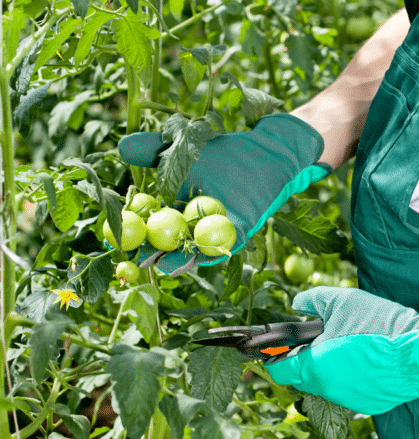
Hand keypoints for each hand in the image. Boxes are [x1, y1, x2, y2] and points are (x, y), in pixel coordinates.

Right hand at [117, 114, 329, 273]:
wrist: (263, 152)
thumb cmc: (222, 151)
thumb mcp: (181, 148)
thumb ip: (152, 150)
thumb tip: (122, 147)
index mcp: (174, 209)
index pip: (146, 225)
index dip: (128, 233)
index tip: (111, 236)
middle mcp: (193, 225)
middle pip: (167, 244)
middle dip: (152, 255)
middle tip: (137, 260)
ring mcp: (217, 230)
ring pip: (195, 250)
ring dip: (180, 260)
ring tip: (165, 266)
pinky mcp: (242, 230)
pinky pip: (226, 243)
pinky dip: (215, 249)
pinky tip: (202, 255)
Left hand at [264, 287, 418, 414]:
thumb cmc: (380, 325)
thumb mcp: (342, 301)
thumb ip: (313, 300)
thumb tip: (297, 303)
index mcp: (315, 367)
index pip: (279, 370)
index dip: (275, 357)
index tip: (278, 347)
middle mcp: (328, 390)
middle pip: (304, 377)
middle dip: (307, 359)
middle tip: (323, 338)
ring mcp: (349, 401)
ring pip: (329, 384)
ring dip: (331, 368)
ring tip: (351, 344)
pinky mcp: (369, 405)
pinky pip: (351, 390)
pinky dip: (353, 377)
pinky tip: (368, 359)